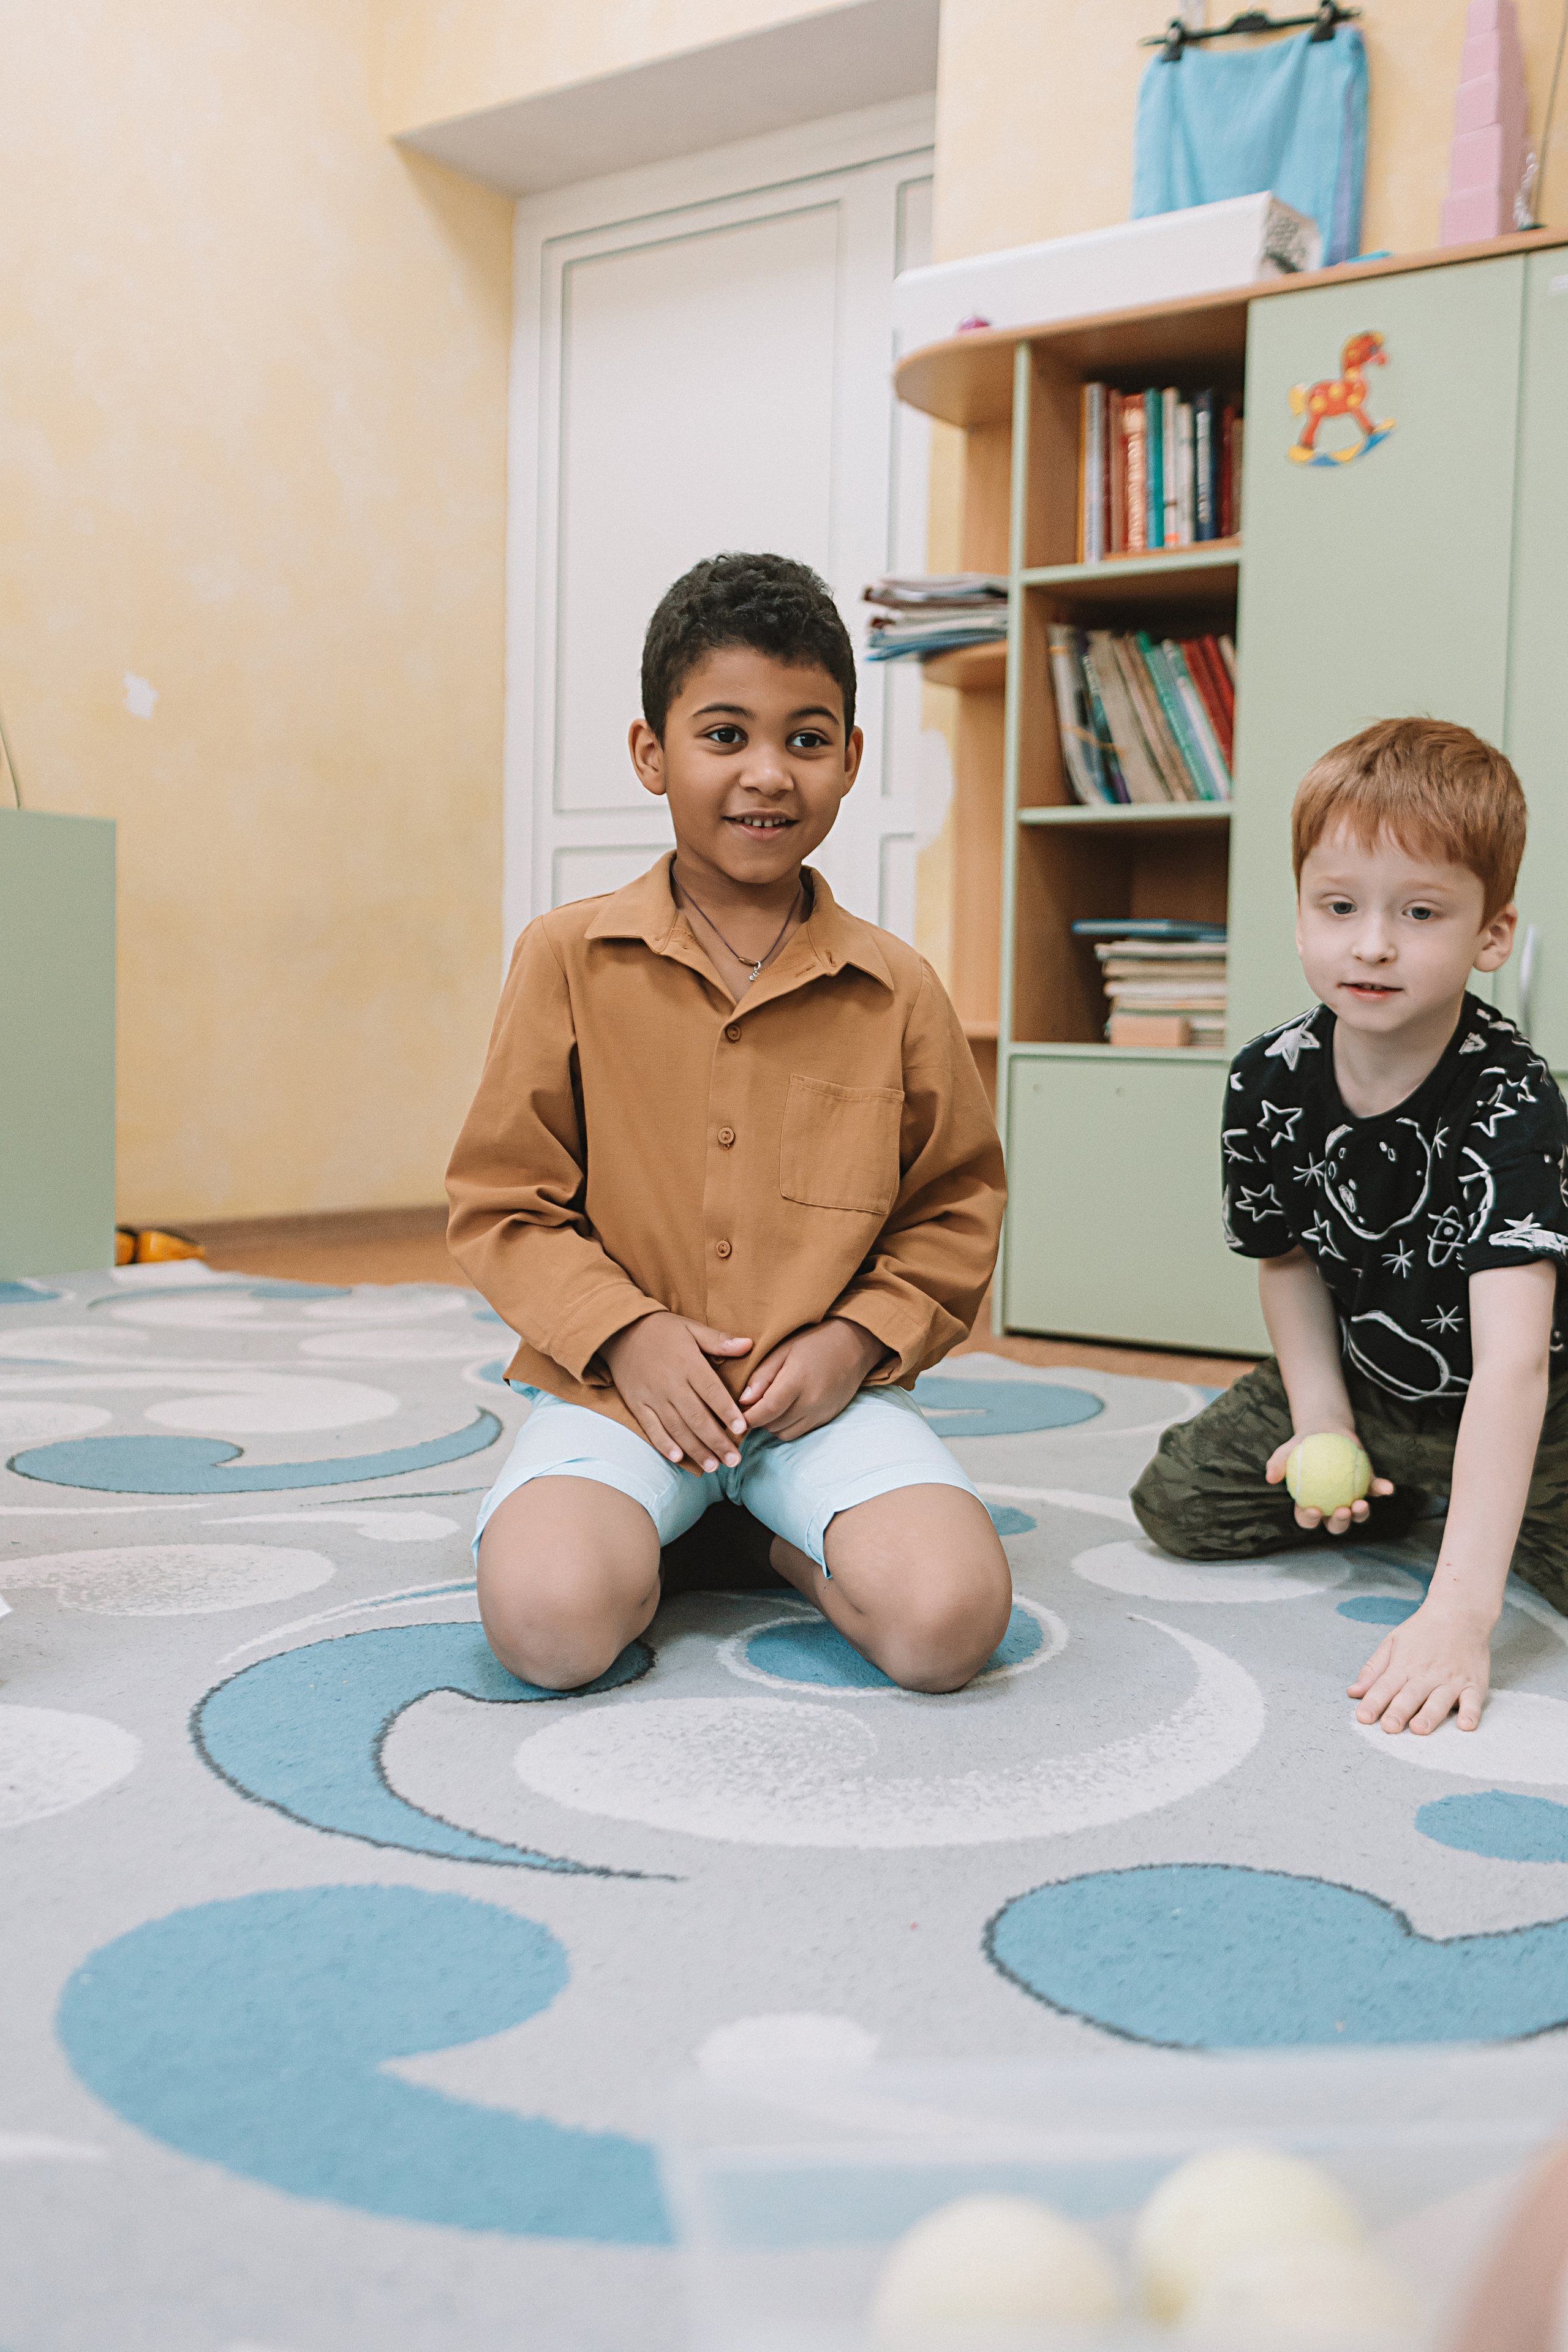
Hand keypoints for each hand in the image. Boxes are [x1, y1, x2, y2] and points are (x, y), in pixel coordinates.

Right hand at [601, 1313, 751, 1473]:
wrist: (619, 1331)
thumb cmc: (661, 1330)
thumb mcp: (691, 1328)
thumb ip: (719, 1340)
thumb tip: (749, 1345)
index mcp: (687, 1363)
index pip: (712, 1392)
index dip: (727, 1411)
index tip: (743, 1429)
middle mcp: (670, 1383)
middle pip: (697, 1417)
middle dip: (717, 1441)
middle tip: (734, 1460)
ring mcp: (652, 1396)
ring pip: (677, 1428)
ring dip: (696, 1449)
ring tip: (713, 1466)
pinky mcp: (637, 1404)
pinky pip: (652, 1428)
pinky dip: (665, 1444)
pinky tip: (678, 1458)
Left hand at [739, 1318, 885, 1443]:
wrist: (855, 1344)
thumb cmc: (816, 1341)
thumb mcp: (784, 1349)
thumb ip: (763, 1375)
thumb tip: (742, 1400)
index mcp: (798, 1380)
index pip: (767, 1410)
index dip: (747, 1418)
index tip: (733, 1417)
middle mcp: (811, 1401)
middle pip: (773, 1425)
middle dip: (757, 1419)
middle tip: (749, 1406)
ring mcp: (821, 1412)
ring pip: (785, 1433)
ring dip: (772, 1425)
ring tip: (767, 1407)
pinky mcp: (828, 1418)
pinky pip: (800, 1432)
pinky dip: (787, 1426)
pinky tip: (785, 1409)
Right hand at [1264, 1424, 1394, 1534]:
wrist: (1325, 1430)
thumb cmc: (1302, 1444)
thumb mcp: (1286, 1450)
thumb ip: (1277, 1463)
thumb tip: (1270, 1477)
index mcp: (1310, 1504)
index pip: (1308, 1519)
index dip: (1310, 1520)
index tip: (1313, 1508)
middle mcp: (1331, 1506)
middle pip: (1336, 1524)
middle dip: (1340, 1523)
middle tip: (1342, 1510)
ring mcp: (1351, 1498)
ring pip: (1358, 1514)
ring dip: (1362, 1514)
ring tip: (1361, 1503)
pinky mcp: (1367, 1486)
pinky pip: (1375, 1490)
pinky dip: (1382, 1490)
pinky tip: (1388, 1488)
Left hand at [1348, 1596, 1492, 1733]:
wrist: (1460, 1612)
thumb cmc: (1423, 1631)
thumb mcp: (1392, 1642)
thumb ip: (1373, 1669)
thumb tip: (1353, 1692)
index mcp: (1404, 1665)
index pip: (1385, 1686)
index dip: (1373, 1702)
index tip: (1363, 1718)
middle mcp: (1427, 1674)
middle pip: (1411, 1695)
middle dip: (1399, 1711)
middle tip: (1389, 1728)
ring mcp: (1452, 1680)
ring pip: (1439, 1700)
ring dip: (1430, 1715)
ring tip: (1419, 1729)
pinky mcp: (1474, 1683)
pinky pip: (1473, 1701)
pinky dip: (1471, 1713)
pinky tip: (1466, 1726)